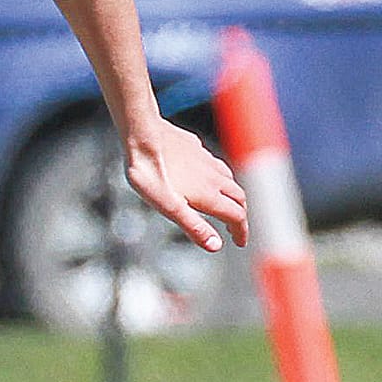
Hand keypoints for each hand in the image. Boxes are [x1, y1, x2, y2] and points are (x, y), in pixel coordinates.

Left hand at [124, 121, 246, 251]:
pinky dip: (220, 176)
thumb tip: (216, 246)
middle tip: (234, 227)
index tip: (240, 242)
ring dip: (233, 195)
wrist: (141, 136)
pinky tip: (208, 175)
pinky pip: (215, 163)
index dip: (241, 231)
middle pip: (238, 198)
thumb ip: (194, 227)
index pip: (236, 216)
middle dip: (240, 215)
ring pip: (230, 179)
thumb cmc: (150, 173)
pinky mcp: (195, 147)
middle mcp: (212, 176)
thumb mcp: (169, 208)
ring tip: (225, 204)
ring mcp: (205, 159)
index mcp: (209, 194)